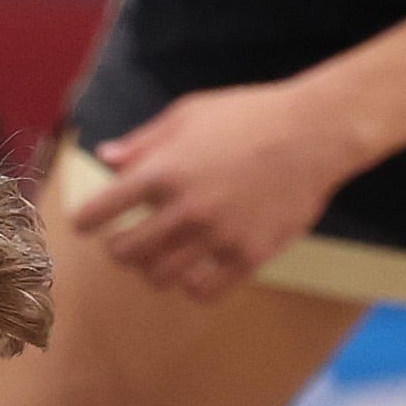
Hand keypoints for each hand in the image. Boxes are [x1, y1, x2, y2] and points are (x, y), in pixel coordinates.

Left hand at [71, 80, 373, 301]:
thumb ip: (143, 141)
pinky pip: (203, 292)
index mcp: (162, 172)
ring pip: (158, 278)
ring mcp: (218, 236)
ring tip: (161, 254)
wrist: (319, 130)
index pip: (97, 213)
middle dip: (118, 248)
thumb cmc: (251, 115)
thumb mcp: (190, 114)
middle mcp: (185, 209)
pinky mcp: (248, 254)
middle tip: (127, 241)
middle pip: (123, 254)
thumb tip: (105, 158)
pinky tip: (196, 268)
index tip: (88, 224)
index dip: (86, 221)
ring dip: (152, 268)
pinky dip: (192, 285)